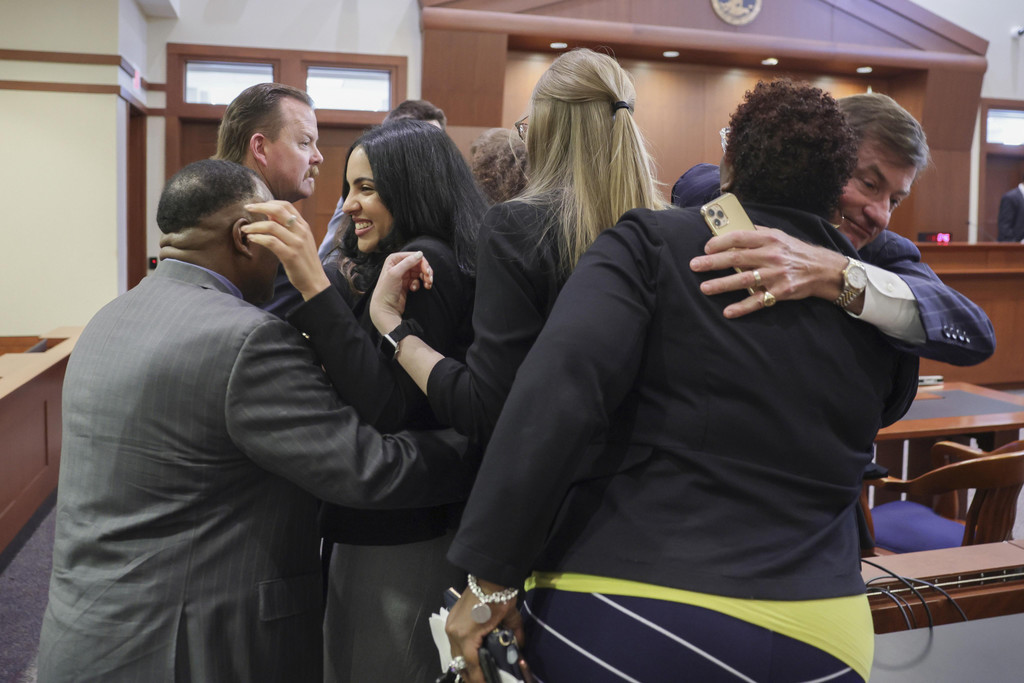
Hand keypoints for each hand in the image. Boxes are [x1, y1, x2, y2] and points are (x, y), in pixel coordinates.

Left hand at [242, 201, 330, 299]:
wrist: (315, 280)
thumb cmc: (304, 261)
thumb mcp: (299, 240)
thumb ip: (287, 227)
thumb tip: (269, 214)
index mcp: (303, 226)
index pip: (286, 205)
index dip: (269, 202)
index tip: (256, 205)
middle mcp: (301, 231)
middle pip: (278, 210)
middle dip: (260, 207)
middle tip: (247, 209)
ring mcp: (296, 243)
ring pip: (271, 226)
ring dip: (254, 226)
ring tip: (245, 229)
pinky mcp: (290, 255)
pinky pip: (271, 241)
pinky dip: (258, 238)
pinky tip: (251, 239)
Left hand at [369, 251, 432, 334]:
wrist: (385, 308)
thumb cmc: (386, 291)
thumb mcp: (395, 273)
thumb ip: (408, 262)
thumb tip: (420, 254)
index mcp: (394, 259)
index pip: (413, 256)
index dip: (422, 263)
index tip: (427, 272)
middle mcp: (399, 265)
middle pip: (418, 264)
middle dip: (426, 271)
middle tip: (429, 279)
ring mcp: (403, 275)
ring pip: (420, 272)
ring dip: (425, 278)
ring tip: (427, 285)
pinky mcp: (407, 284)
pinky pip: (418, 280)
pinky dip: (420, 284)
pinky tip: (415, 289)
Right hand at [446, 580, 523, 682]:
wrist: (488, 577)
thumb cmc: (499, 597)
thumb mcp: (511, 618)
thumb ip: (515, 635)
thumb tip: (520, 647)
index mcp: (466, 635)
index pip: (472, 665)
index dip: (479, 679)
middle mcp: (454, 634)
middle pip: (459, 663)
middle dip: (470, 676)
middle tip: (481, 682)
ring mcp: (450, 627)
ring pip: (454, 655)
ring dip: (464, 666)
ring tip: (475, 675)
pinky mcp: (451, 622)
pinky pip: (454, 644)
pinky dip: (461, 653)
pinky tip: (469, 658)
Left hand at [689, 226, 847, 317]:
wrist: (823, 269)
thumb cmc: (795, 251)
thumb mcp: (779, 236)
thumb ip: (756, 234)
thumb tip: (730, 230)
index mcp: (770, 239)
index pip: (740, 237)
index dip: (721, 242)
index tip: (706, 248)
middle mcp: (772, 256)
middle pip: (737, 259)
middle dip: (713, 263)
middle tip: (694, 266)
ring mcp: (776, 275)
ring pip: (744, 280)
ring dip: (722, 285)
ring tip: (704, 288)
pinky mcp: (780, 292)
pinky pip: (758, 301)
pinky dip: (742, 308)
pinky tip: (728, 312)